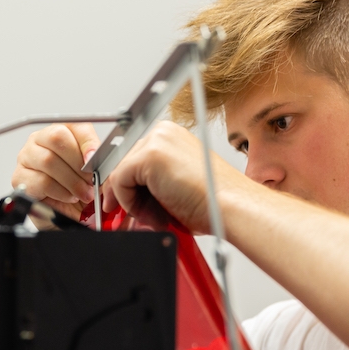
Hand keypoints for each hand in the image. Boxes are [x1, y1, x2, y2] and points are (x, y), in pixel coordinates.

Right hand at [11, 123, 101, 224]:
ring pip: (48, 160)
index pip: (74, 125)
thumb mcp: (95, 172)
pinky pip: (41, 182)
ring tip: (83, 193)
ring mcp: (26, 158)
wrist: (69, 214)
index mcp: (61, 131)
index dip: (87, 142)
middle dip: (78, 163)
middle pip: (56, 138)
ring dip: (71, 181)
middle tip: (90, 181)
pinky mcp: (20, 178)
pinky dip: (60, 192)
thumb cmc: (80, 189)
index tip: (95, 159)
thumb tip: (95, 155)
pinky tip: (68, 197)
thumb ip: (97, 159)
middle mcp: (40, 140)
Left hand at [102, 122, 248, 232]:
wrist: (229, 208)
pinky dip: (129, 202)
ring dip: (131, 201)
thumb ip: (152, 182)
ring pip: (120, 173)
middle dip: (127, 193)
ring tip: (155, 217)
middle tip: (139, 216)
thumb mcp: (175, 184)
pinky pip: (119, 181)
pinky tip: (151, 213)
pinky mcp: (149, 155)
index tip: (122, 202)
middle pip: (124, 163)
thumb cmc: (213, 202)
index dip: (127, 184)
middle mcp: (163, 132)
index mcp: (171, 136)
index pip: (134, 158)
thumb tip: (129, 194)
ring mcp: (156, 140)